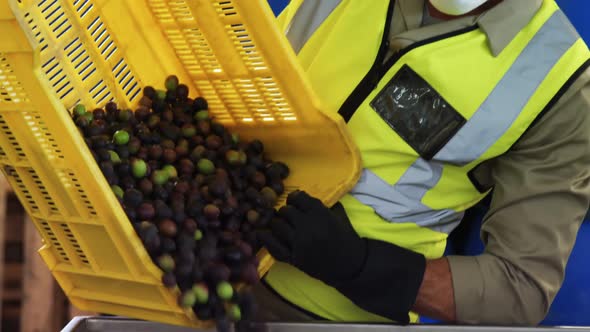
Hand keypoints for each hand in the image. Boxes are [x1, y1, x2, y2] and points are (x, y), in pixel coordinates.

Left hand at [259, 190, 426, 323]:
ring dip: (277, 223)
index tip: (294, 202)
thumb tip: (306, 197)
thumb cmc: (346, 237)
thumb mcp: (339, 214)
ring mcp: (298, 242)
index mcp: (319, 212)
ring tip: (280, 225)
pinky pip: (273, 246)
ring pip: (277, 225)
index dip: (294, 198)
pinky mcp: (293, 257)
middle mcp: (307, 225)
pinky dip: (265, 238)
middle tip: (288, 216)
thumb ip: (323, 204)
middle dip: (285, 212)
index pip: (297, 197)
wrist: (350, 264)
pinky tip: (260, 233)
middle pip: (285, 211)